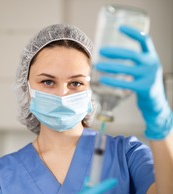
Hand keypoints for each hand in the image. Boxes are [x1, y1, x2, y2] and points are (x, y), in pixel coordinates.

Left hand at [95, 25, 172, 139]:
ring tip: (98, 65)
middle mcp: (152, 64)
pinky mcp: (144, 88)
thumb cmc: (147, 84)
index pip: (145, 40)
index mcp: (152, 57)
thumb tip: (116, 53)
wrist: (156, 104)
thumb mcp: (146, 69)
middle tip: (101, 51)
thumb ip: (138, 60)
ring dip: (110, 66)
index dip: (132, 33)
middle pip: (131, 54)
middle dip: (114, 52)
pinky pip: (125, 83)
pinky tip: (103, 80)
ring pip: (126, 69)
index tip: (119, 28)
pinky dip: (113, 81)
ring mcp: (149, 76)